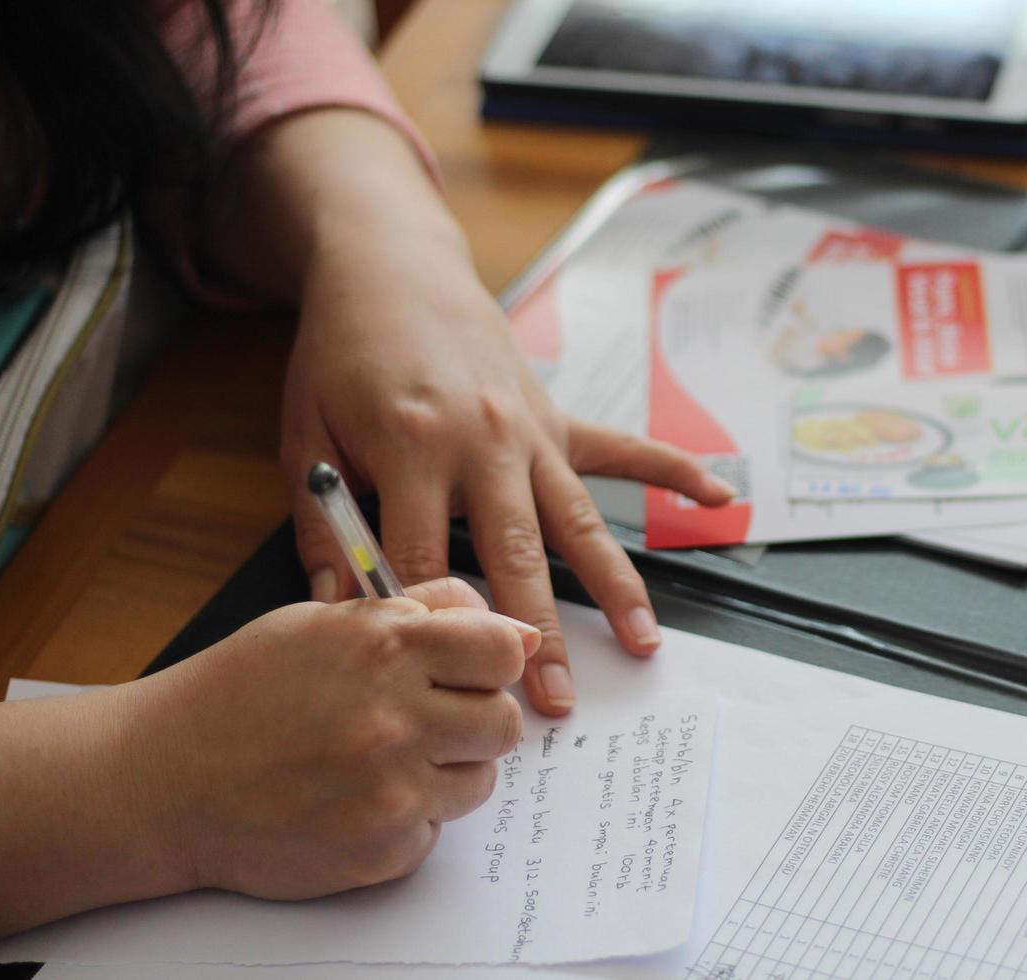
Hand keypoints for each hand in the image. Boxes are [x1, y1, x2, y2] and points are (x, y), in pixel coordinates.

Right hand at [132, 578, 535, 897]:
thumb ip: (423, 612)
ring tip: (384, 759)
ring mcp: (391, 791)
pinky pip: (435, 830)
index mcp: (383, 648)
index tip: (475, 667)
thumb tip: (513, 629)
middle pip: (504, 721)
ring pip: (479, 779)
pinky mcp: (382, 850)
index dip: (496, 658)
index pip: (504, 650)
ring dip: (446, 769)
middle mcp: (394, 718)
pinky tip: (355, 799)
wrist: (161, 781)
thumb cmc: (240, 692)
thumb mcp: (323, 622)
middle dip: (475, 717)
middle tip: (428, 717)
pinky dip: (408, 817)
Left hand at [280, 202, 732, 716]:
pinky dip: (673, 471)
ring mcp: (531, 431)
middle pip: (516, 556)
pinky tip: (719, 497)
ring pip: (578, 522)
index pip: (425, 559)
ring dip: (613, 586)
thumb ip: (323, 523)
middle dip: (534, 636)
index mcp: (413, 446)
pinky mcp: (558, 417)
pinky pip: (624, 449)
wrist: (390, 268)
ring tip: (641, 643)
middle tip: (554, 702)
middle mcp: (485, 442)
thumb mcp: (306, 435)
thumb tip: (339, 609)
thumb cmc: (341, 354)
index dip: (428, 627)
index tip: (444, 685)